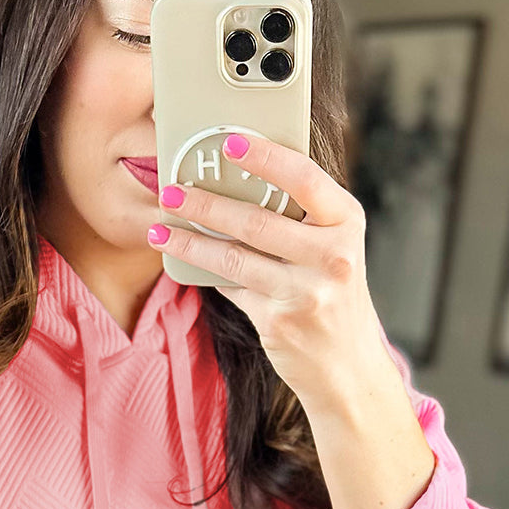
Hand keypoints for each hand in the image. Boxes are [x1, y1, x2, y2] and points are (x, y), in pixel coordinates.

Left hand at [149, 134, 386, 412]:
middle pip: (257, 221)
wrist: (348, 365)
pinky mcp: (279, 322)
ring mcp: (307, 293)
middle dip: (205, 203)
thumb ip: (300, 215)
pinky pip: (232, 288)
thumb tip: (234, 179)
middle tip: (170, 189)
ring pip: (234, 258)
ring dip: (190, 240)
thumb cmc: (333, 292)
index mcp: (347, 221)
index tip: (228, 144)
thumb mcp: (333, 246)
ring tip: (160, 228)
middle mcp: (333, 256)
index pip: (304, 178)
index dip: (265, 157)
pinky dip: (207, 272)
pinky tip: (183, 258)